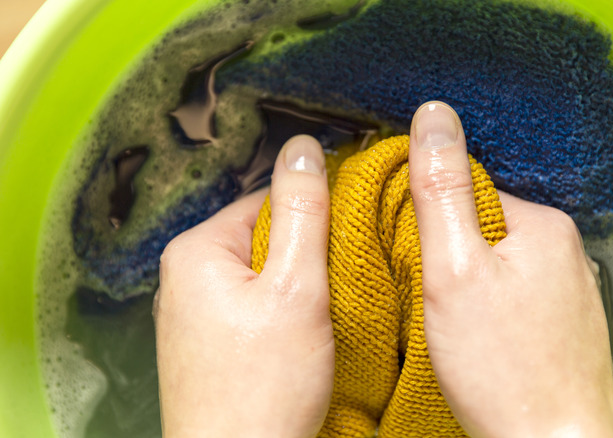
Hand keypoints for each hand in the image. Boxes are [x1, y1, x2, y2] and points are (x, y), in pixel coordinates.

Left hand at [154, 135, 333, 437]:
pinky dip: (282, 316)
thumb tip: (304, 147)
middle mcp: (184, 277)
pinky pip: (253, 308)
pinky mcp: (209, 345)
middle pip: (263, 237)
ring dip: (297, 288)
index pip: (266, 200)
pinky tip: (302, 340)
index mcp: (196, 250)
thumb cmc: (262, 389)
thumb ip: (303, 212)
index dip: (314, 216)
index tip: (347, 239)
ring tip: (323, 317)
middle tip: (337, 286)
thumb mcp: (296, 288)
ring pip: (262, 276)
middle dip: (305, 256)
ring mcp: (194, 314)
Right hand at [408, 102, 612, 437]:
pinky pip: (516, 298)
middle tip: (429, 295)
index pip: (469, 190)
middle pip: (485, 228)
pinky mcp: (565, 326)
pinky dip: (491, 311)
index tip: (412, 254)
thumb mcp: (453, 271)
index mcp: (542, 225)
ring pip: (499, 266)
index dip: (428, 218)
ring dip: (469, 284)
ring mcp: (571, 291)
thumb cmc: (506, 370)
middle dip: (449, 254)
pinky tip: (479, 342)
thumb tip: (433, 117)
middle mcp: (567, 252)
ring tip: (452, 324)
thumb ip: (440, 191)